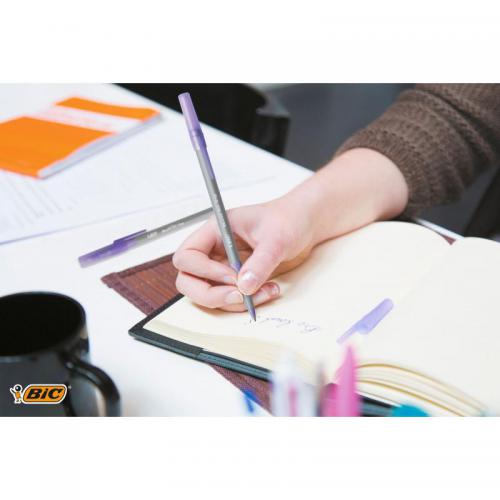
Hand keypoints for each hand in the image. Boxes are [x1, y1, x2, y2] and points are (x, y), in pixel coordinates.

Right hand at [173, 198, 316, 311]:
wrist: (305, 225)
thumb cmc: (288, 219)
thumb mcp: (277, 238)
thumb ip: (260, 262)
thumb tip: (244, 286)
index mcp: (215, 231)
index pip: (187, 256)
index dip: (204, 270)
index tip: (233, 276)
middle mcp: (214, 250)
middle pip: (188, 280)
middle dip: (210, 294)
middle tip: (239, 295)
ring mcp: (223, 267)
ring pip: (209, 295)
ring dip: (234, 301)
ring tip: (265, 291)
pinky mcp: (237, 280)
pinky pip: (230, 299)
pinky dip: (247, 302)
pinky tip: (268, 291)